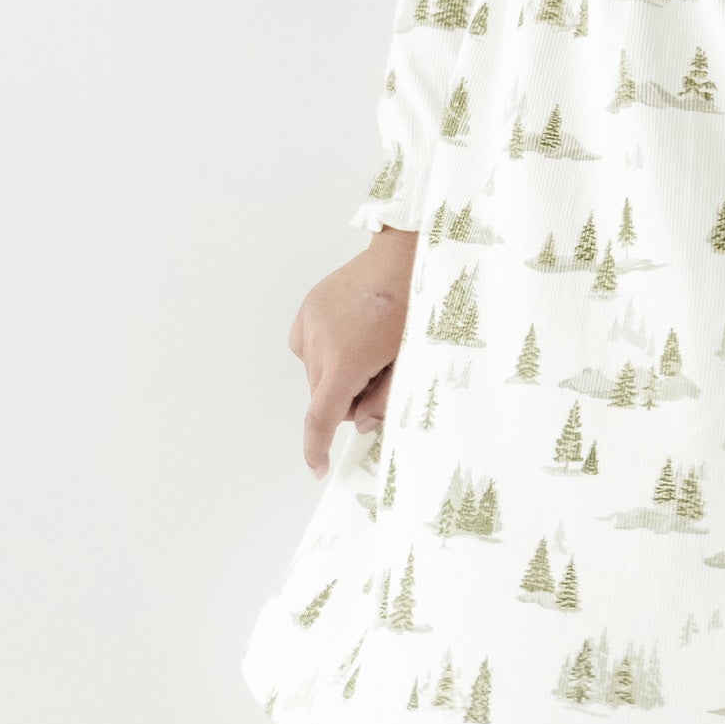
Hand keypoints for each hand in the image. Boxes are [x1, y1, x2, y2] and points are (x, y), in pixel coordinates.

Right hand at [289, 227, 418, 476]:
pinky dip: (325, 352)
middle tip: (379, 375)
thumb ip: (384, 399)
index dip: (316, 446)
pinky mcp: (308, 307)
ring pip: (314, 372)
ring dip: (336, 373)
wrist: (405, 257)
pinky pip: (308, 346)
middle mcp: (319, 342)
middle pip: (321, 395)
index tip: (318, 466)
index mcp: (345, 360)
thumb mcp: (409, 361)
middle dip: (345, 398)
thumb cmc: (416, 307)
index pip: (320, 416)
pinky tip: (351, 336)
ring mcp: (310, 322)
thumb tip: (362, 425)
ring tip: (369, 347)